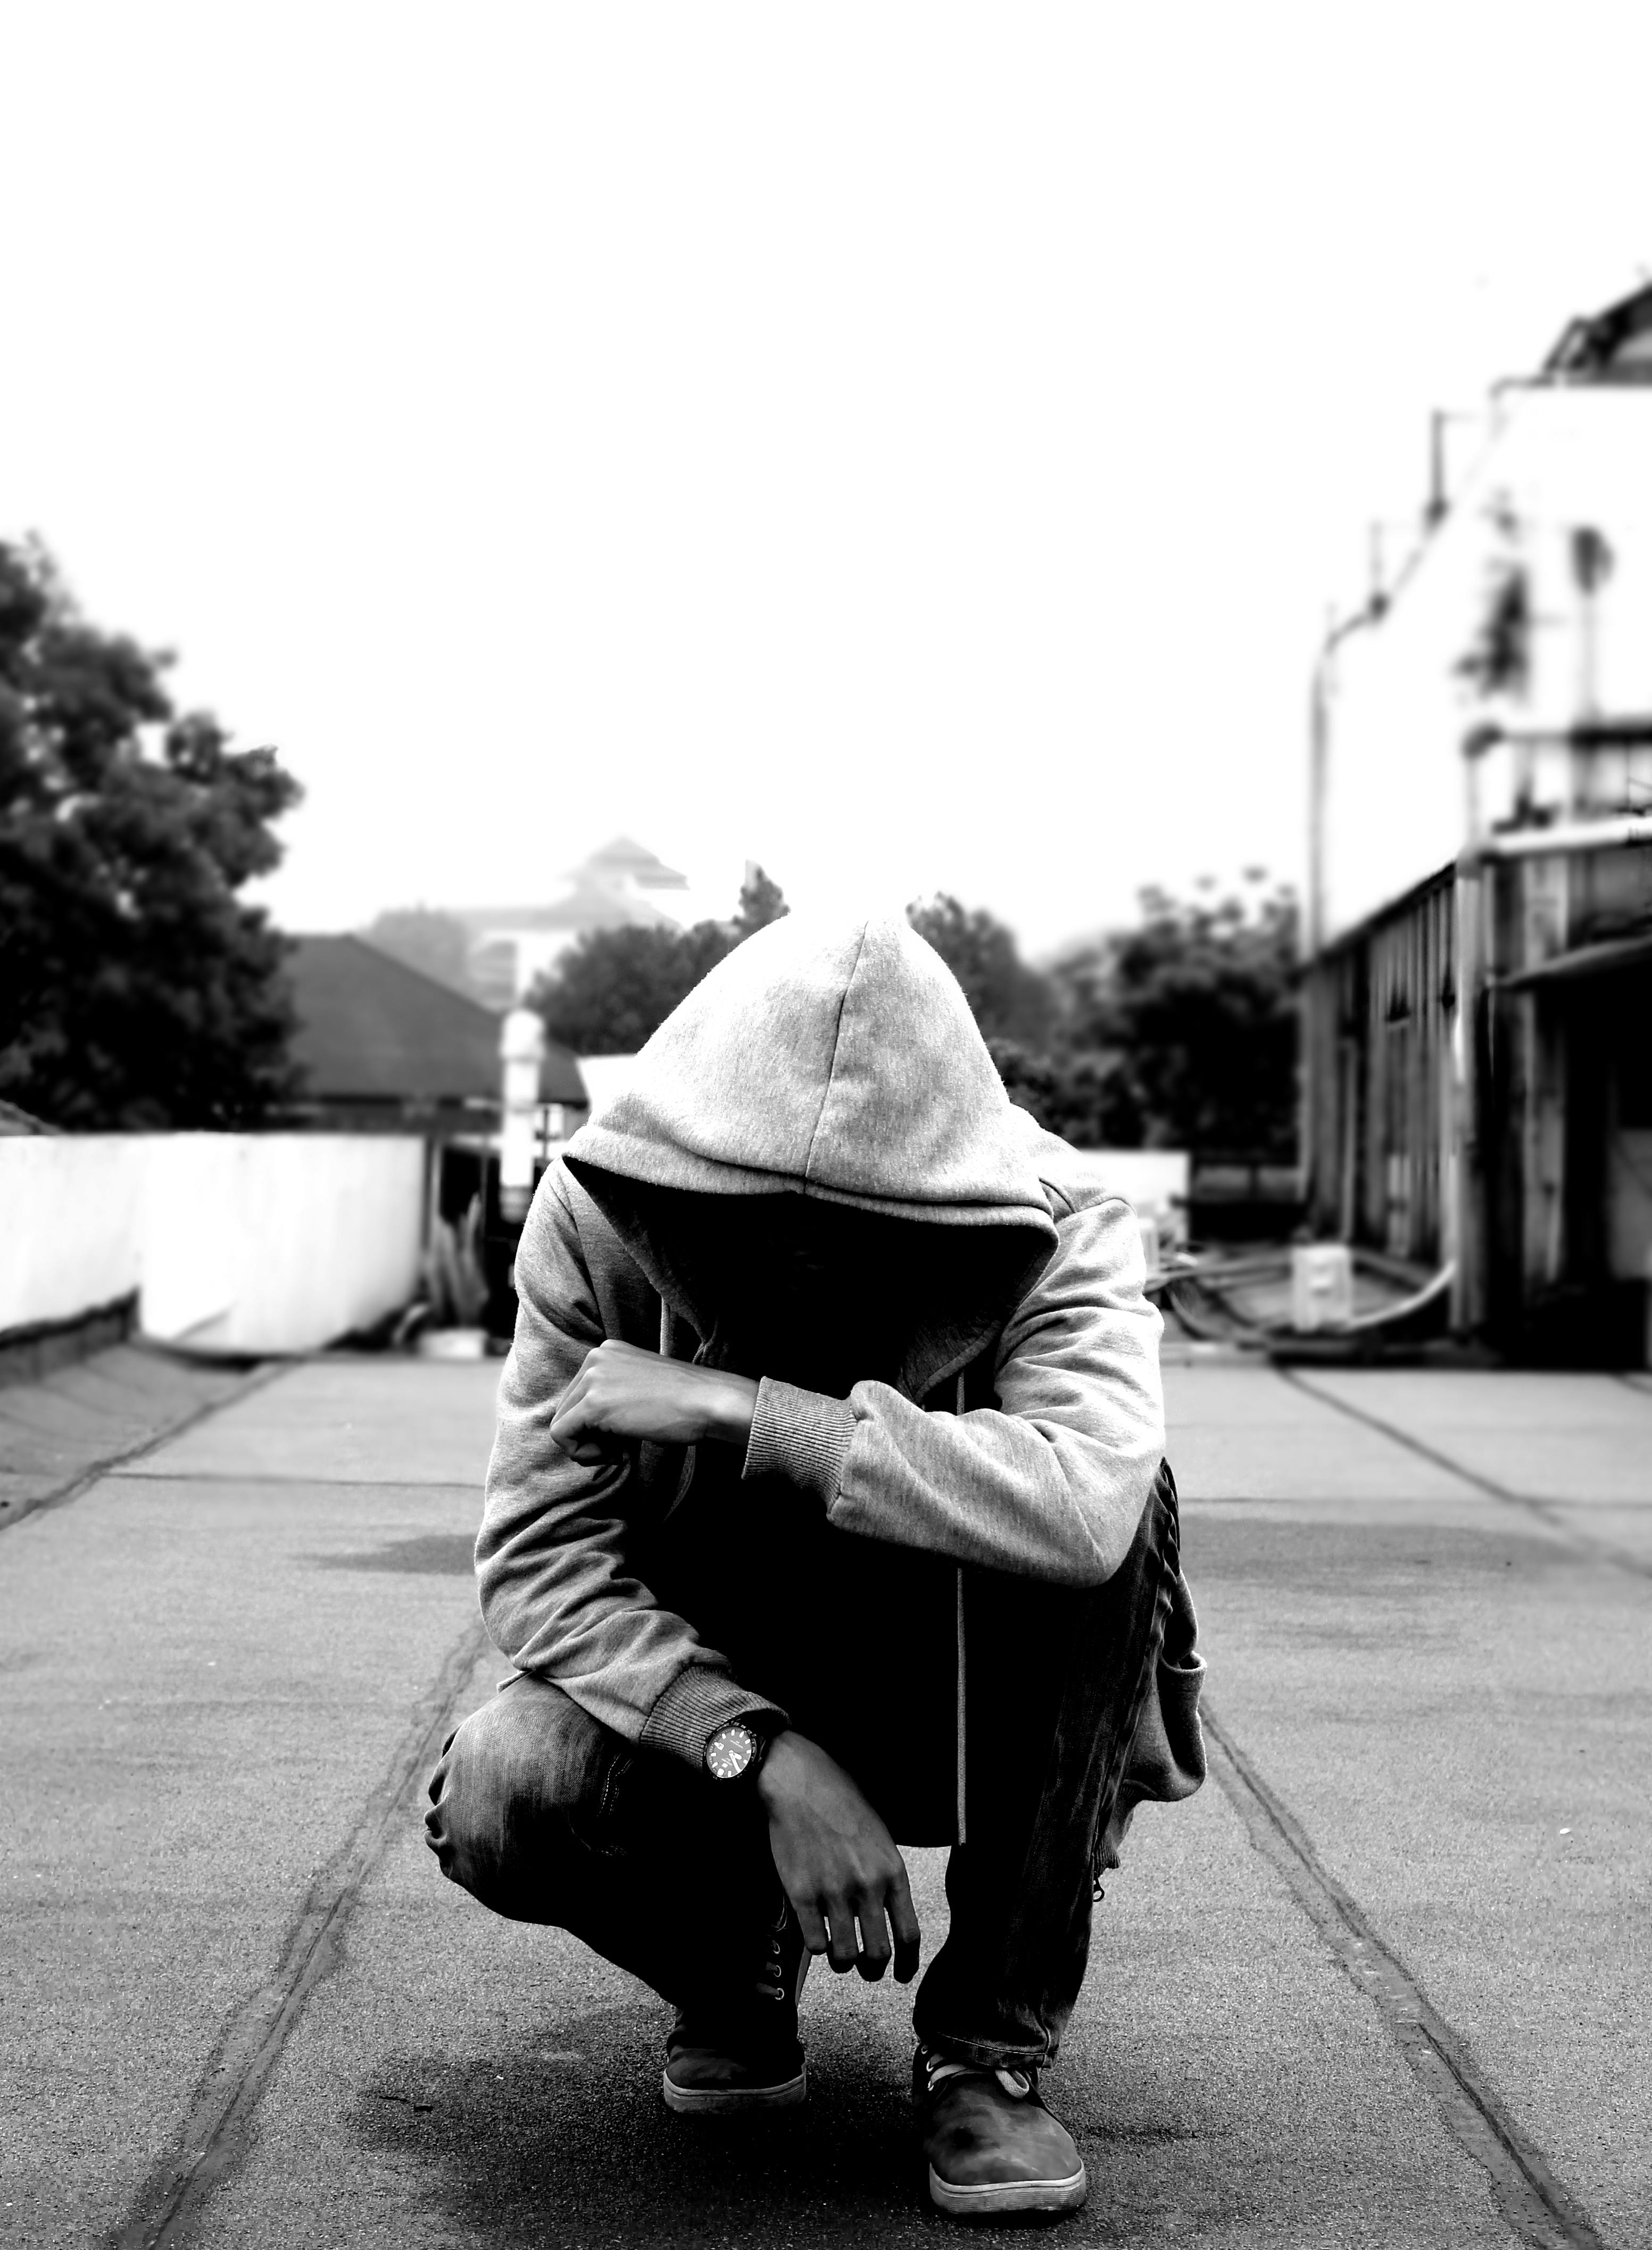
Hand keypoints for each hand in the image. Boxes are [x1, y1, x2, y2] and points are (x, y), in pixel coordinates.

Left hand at [549, 1339, 758, 1463]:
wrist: (708, 1402)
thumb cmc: (684, 1402)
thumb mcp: (639, 1387)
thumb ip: (611, 1396)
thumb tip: (584, 1431)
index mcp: (606, 1352)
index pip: (577, 1396)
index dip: (596, 1425)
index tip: (624, 1434)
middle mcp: (595, 1357)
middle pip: (566, 1410)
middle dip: (590, 1437)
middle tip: (623, 1446)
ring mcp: (592, 1378)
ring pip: (562, 1425)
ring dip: (589, 1447)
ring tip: (622, 1449)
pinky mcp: (593, 1403)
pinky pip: (563, 1436)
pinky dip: (585, 1453)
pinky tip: (618, 1453)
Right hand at [756, 1729, 920, 1982]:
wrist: (801, 1784)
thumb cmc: (843, 1805)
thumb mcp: (880, 1837)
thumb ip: (886, 1878)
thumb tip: (887, 1917)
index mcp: (892, 1871)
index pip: (909, 1934)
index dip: (907, 1963)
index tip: (901, 1975)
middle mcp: (867, 1885)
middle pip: (878, 1953)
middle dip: (874, 1970)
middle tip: (867, 1970)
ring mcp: (833, 1892)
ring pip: (845, 1956)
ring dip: (844, 1963)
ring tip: (840, 1956)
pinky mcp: (802, 1894)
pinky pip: (815, 1943)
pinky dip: (819, 1946)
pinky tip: (817, 1935)